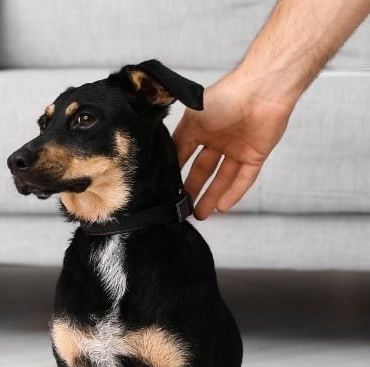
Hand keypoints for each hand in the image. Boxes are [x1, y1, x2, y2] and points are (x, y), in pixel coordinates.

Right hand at [172, 74, 293, 219]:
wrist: (262, 91)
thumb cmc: (226, 97)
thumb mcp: (192, 121)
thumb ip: (179, 142)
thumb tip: (165, 162)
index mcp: (201, 129)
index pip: (184, 156)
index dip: (175, 172)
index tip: (165, 190)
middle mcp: (218, 140)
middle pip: (203, 171)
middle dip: (193, 190)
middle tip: (182, 208)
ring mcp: (237, 149)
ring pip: (222, 179)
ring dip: (211, 196)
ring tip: (199, 214)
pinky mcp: (256, 155)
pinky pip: (244, 178)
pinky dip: (234, 193)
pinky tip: (223, 207)